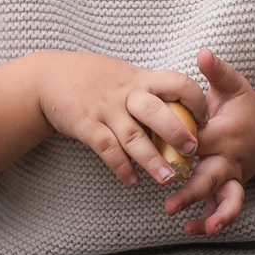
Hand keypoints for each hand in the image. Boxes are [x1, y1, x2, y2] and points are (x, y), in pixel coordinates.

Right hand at [32, 52, 208, 185]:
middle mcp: (125, 93)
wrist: (49, 77)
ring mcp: (105, 110)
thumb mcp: (125, 73)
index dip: (196, 100)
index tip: (205, 119)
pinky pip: (107, 149)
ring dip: (151, 159)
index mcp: (140, 78)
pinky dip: (121, 167)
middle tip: (193, 150)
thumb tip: (183, 104)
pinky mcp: (86, 126)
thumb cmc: (94, 76)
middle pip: (157, 112)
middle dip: (177, 132)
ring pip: (133, 136)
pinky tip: (132, 181)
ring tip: (168, 178)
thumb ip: (150, 88)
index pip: (177, 83)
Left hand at [165, 48, 254, 235]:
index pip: (201, 140)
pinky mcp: (232, 187)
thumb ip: (216, 71)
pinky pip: (226, 208)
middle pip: (211, 177)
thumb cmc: (243, 106)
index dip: (182, 146)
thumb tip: (203, 52)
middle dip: (192, 192)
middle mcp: (230, 157)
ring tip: (192, 227)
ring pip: (226, 199)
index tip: (162, 150)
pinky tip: (194, 229)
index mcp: (226, 132)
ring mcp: (232, 176)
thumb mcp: (233, 85)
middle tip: (170, 204)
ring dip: (211, 214)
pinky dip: (213, 220)